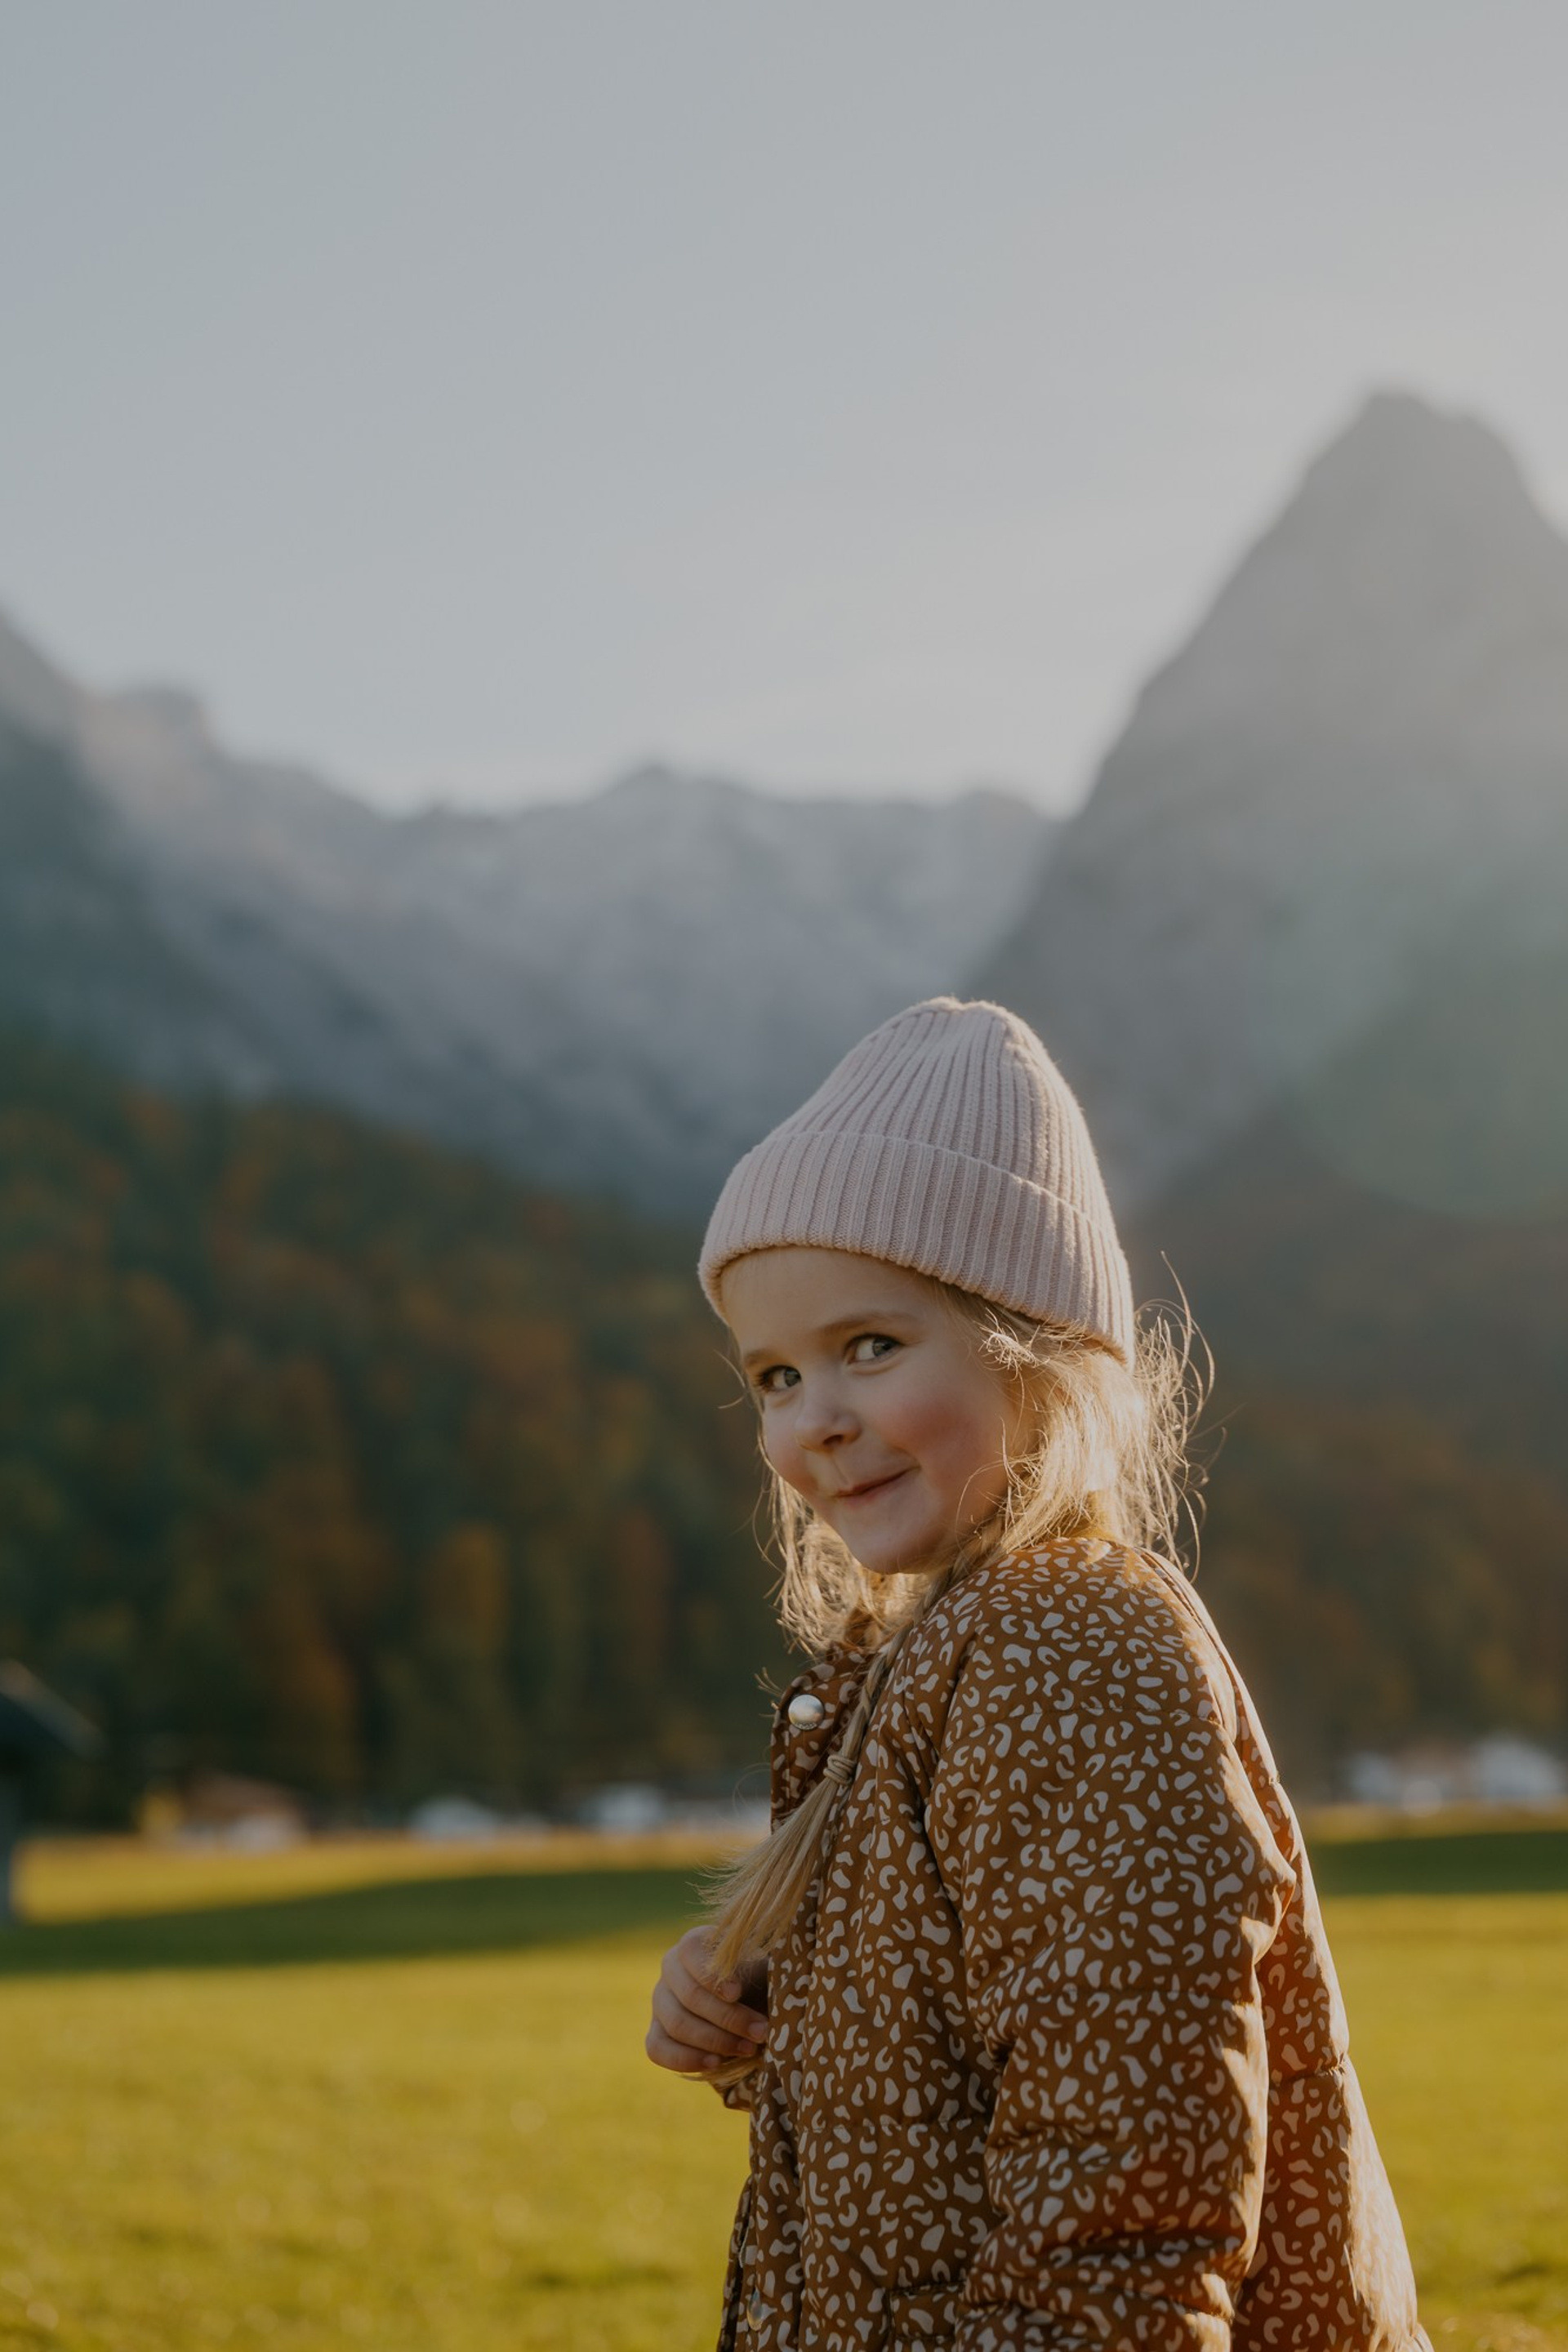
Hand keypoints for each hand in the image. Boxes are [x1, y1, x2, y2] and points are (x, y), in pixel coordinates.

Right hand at [645, 1925, 769, 2074]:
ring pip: (676, 2024)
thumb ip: (761, 1967)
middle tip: (760, 2032)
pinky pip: (658, 2048)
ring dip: (716, 2041)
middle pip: (689, 1995)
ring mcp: (660, 2001)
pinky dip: (687, 2059)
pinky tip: (716, 2064)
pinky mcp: (656, 2032)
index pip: (691, 1951)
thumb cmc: (759, 1980)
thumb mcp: (762, 1967)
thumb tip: (770, 1973)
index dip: (712, 1975)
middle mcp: (671, 1968)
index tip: (737, 1993)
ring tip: (748, 2049)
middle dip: (728, 2018)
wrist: (750, 2006)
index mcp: (694, 1943)